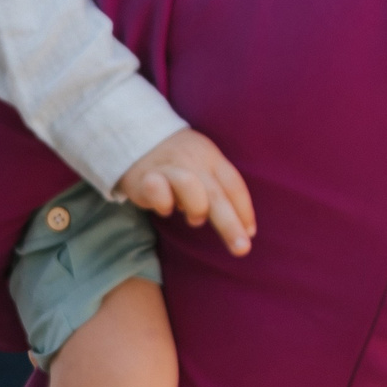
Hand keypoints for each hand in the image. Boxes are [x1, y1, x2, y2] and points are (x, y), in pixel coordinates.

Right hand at [115, 128, 255, 255]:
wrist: (135, 137)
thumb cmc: (178, 161)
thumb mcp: (203, 166)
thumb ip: (220, 191)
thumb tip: (243, 228)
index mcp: (211, 158)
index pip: (233, 184)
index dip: (244, 210)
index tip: (250, 234)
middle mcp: (193, 161)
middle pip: (216, 193)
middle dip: (230, 224)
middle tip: (242, 249)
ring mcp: (168, 167)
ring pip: (189, 186)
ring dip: (197, 208)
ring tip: (194, 219)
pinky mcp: (144, 176)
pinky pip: (157, 191)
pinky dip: (164, 203)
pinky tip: (165, 209)